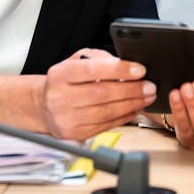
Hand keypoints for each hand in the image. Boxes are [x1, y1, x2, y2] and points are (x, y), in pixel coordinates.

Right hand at [41, 48, 155, 140]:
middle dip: (131, 90)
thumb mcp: (77, 61)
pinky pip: (105, 125)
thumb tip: (126, 64)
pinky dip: (124, 117)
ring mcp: (66, 118)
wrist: (44, 105)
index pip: (92, 70)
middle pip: (102, 94)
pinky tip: (134, 109)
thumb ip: (99, 59)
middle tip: (149, 86)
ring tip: (147, 97)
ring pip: (106, 112)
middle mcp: (60, 97)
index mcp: (60, 74)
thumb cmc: (65, 81)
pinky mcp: (74, 134)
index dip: (119, 70)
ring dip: (132, 104)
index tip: (140, 70)